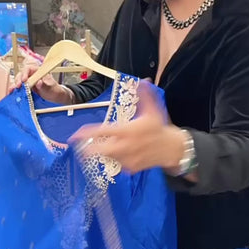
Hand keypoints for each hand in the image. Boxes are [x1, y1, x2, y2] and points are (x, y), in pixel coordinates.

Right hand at [10, 62, 71, 104]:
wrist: (56, 96)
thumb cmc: (54, 90)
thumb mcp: (51, 88)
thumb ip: (44, 85)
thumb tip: (38, 83)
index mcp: (38, 71)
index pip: (29, 69)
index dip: (25, 73)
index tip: (24, 80)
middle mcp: (32, 75)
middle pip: (22, 74)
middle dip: (18, 80)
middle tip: (17, 86)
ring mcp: (29, 81)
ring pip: (19, 81)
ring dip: (15, 85)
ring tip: (12, 90)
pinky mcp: (27, 88)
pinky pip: (20, 87)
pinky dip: (16, 90)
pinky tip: (12, 92)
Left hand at [70, 81, 186, 173]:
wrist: (171, 148)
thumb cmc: (159, 127)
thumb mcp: (153, 110)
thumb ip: (145, 96)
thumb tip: (142, 81)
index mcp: (127, 130)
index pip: (102, 131)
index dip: (87, 133)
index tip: (76, 134)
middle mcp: (125, 146)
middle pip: (99, 150)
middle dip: (87, 149)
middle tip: (79, 146)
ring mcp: (127, 158)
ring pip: (107, 157)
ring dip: (102, 153)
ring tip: (99, 148)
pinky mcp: (130, 168)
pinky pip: (118, 164)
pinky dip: (115, 159)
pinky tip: (120, 153)